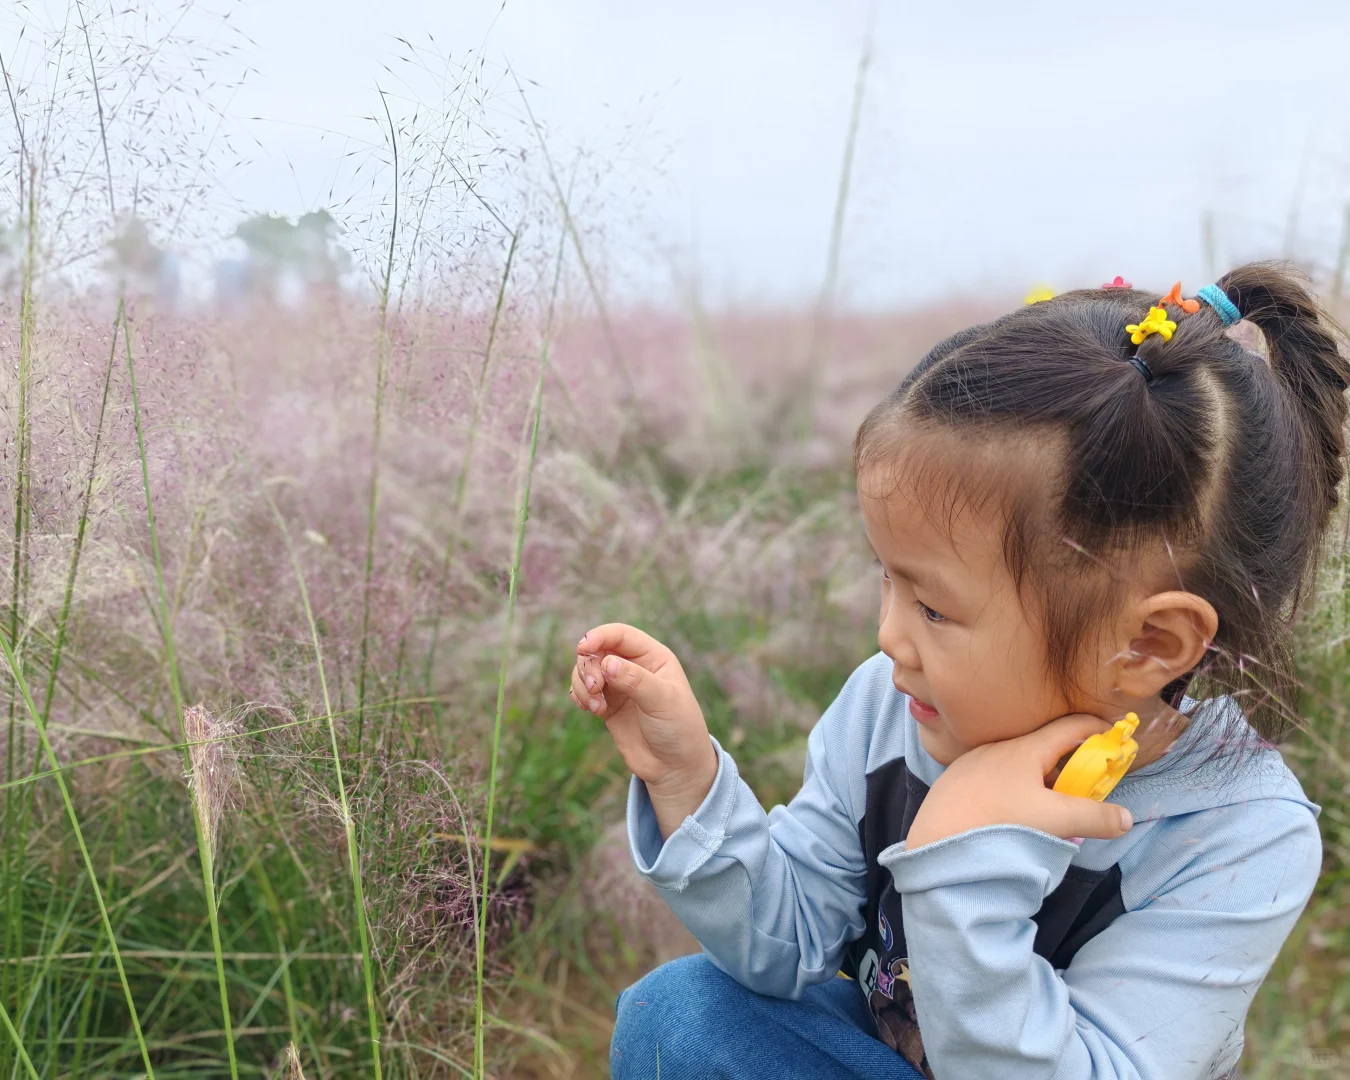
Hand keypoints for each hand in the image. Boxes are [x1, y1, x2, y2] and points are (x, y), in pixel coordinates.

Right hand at [570, 623, 717, 838]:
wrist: (676, 767)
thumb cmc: (679, 728)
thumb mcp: (663, 701)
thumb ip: (635, 680)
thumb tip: (607, 663)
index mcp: (653, 657)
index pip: (620, 635)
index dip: (600, 636)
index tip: (582, 648)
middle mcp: (634, 667)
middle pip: (598, 651)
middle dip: (589, 666)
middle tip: (595, 688)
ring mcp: (619, 686)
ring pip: (587, 670)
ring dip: (583, 683)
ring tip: (594, 706)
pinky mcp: (607, 705)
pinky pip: (583, 691)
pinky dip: (580, 696)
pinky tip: (591, 709)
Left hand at [905, 714, 1134, 849]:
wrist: (935, 839)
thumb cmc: (998, 822)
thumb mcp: (1055, 821)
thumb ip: (1095, 817)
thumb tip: (1126, 818)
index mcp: (1025, 748)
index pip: (1071, 726)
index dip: (1098, 730)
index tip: (1116, 741)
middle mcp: (998, 748)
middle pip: (1044, 745)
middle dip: (1069, 760)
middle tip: (1086, 783)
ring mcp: (973, 762)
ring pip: (1017, 762)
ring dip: (1040, 776)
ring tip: (1051, 803)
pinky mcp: (956, 780)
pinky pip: (995, 776)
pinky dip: (1014, 786)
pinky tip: (1012, 810)